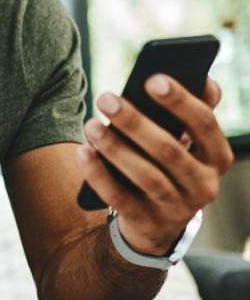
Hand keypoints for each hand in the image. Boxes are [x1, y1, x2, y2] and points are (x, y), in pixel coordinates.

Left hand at [77, 75, 232, 254]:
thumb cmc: (170, 163)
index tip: (151, 79)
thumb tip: (202, 77)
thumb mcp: (187, 141)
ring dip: (114, 148)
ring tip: (90, 124)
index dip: (180, 101)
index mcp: (218, 157)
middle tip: (105, 97)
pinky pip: (119, 198)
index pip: (204, 124)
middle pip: (169, 150)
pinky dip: (99, 175)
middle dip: (135, 122)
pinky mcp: (148, 223)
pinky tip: (82, 152)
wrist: (158, 220)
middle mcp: (204, 185)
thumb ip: (194, 110)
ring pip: (146, 176)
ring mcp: (178, 208)